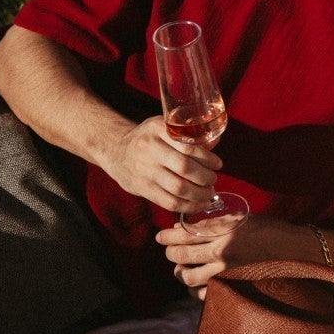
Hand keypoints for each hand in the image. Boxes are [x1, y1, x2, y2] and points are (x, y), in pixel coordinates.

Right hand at [103, 115, 220, 211]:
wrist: (116, 151)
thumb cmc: (148, 139)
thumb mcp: (164, 128)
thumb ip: (187, 135)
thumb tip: (215, 142)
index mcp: (157, 129)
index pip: (188, 146)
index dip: (207, 158)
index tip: (217, 164)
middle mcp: (149, 148)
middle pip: (184, 168)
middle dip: (205, 177)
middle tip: (213, 180)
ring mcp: (144, 170)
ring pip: (178, 188)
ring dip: (199, 194)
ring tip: (208, 194)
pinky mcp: (141, 188)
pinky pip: (169, 202)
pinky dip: (187, 206)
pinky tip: (197, 204)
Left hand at [156, 213, 314, 295]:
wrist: (296, 251)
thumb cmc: (270, 230)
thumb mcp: (242, 218)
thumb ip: (215, 222)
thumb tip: (186, 227)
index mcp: (224, 232)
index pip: (185, 234)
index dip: (168, 236)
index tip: (160, 236)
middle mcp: (222, 253)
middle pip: (181, 255)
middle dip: (171, 252)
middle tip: (169, 250)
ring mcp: (227, 273)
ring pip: (188, 277)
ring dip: (180, 272)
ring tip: (181, 268)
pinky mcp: (233, 288)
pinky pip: (204, 294)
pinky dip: (195, 290)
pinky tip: (197, 284)